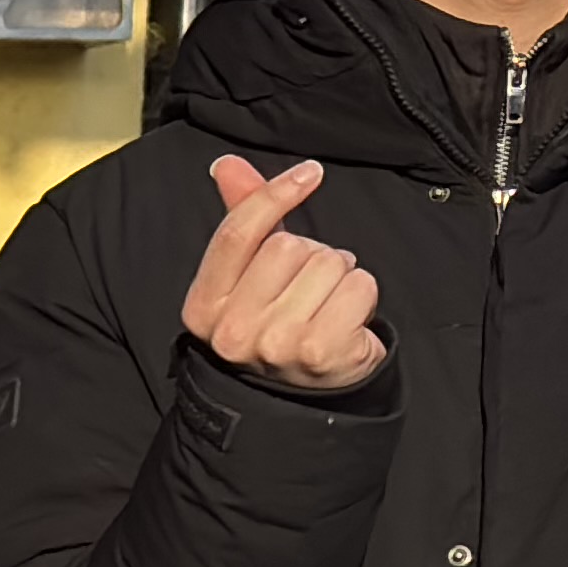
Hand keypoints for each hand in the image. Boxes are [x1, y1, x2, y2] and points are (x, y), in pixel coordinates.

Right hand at [178, 153, 390, 395]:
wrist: (298, 402)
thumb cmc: (273, 328)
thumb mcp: (246, 279)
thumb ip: (242, 218)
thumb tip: (226, 164)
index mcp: (204, 308)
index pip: (239, 233)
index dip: (275, 194)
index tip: (309, 174)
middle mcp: (232, 330)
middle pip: (289, 245)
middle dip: (311, 255)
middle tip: (307, 288)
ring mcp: (277, 343)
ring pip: (329, 263)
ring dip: (340, 275)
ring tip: (326, 304)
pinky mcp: (322, 352)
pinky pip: (360, 286)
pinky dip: (363, 296)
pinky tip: (347, 320)